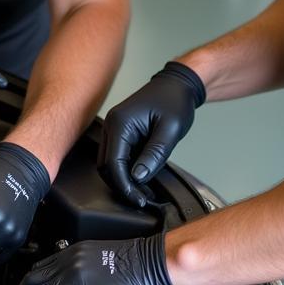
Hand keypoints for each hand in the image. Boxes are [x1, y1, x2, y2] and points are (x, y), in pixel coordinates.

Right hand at [98, 61, 205, 206]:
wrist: (177, 85)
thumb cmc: (175, 101)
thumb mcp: (170, 130)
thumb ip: (154, 154)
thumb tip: (138, 177)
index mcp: (120, 123)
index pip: (113, 163)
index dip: (125, 186)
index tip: (139, 200)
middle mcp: (111, 124)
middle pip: (106, 166)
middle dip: (122, 185)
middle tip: (141, 199)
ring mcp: (114, 127)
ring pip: (109, 162)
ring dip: (123, 178)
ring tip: (143, 191)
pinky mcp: (120, 131)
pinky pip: (117, 155)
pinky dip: (126, 169)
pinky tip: (142, 177)